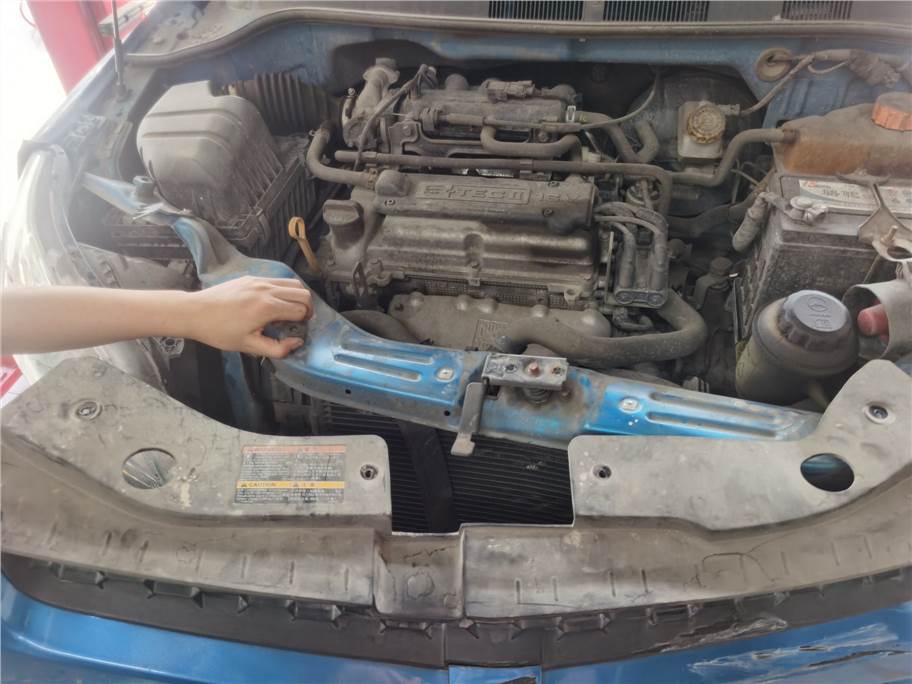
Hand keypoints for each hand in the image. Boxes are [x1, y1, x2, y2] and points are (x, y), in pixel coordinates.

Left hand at [183, 276, 313, 357]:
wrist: (194, 312)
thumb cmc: (219, 331)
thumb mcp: (248, 346)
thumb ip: (277, 348)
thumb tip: (297, 342)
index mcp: (268, 307)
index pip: (301, 310)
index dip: (303, 322)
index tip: (296, 330)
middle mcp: (267, 289)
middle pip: (302, 293)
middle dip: (307, 308)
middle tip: (299, 320)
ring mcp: (259, 281)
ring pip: (292, 283)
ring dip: (297, 297)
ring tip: (288, 310)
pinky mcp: (251, 278)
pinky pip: (277, 280)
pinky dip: (283, 290)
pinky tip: (272, 303)